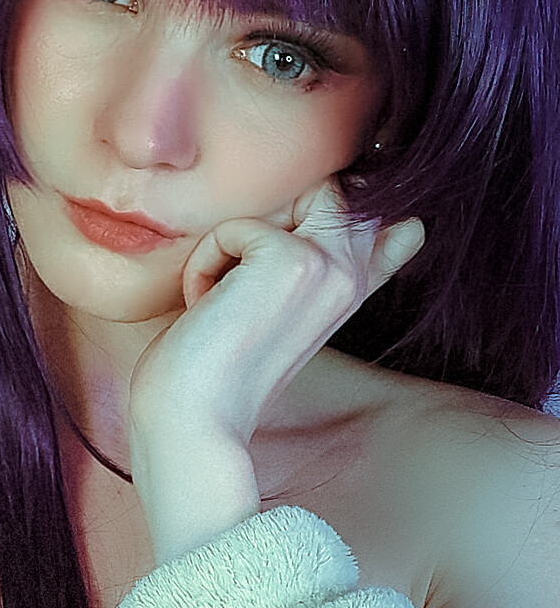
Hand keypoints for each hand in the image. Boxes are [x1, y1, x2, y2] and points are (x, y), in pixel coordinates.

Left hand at [128, 178, 425, 452]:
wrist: (195, 419)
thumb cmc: (217, 365)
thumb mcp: (284, 307)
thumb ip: (328, 260)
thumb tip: (412, 226)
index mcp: (353, 287)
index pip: (373, 213)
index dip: (333, 213)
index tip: (296, 259)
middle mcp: (351, 275)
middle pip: (319, 187)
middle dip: (264, 223)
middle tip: (237, 289)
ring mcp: (329, 266)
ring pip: (276, 199)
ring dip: (232, 242)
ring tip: (222, 298)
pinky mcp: (292, 259)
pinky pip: (235, 226)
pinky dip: (205, 263)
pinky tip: (207, 310)